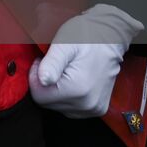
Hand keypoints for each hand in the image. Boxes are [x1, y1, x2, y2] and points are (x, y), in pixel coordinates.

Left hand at [29, 4, 143, 117]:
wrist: (111, 38)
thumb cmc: (86, 37)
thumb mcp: (64, 44)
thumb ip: (52, 64)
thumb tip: (43, 81)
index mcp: (78, 90)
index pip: (39, 97)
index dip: (35, 78)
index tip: (42, 62)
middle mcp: (87, 105)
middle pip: (49, 103)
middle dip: (45, 84)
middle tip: (53, 65)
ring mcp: (94, 109)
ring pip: (59, 107)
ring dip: (55, 90)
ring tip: (63, 70)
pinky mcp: (97, 109)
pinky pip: (71, 109)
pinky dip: (66, 96)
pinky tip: (71, 79)